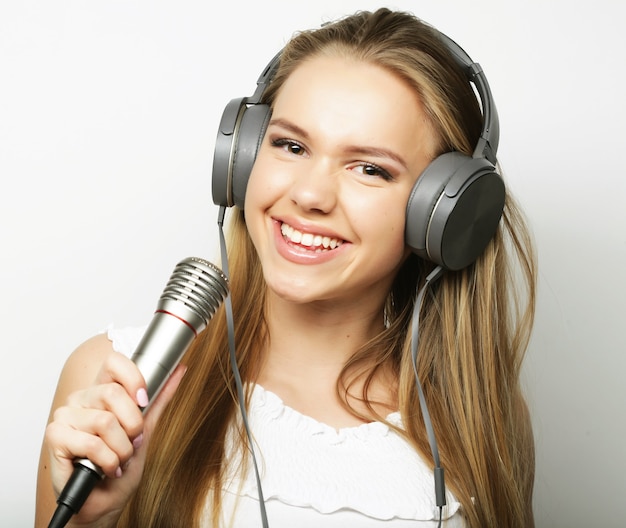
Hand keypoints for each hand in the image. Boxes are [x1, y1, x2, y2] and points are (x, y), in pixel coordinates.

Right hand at [38, 336, 184, 526]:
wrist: (104, 504)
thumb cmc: (120, 468)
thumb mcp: (146, 430)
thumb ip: (159, 399)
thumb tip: (179, 370)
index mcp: (101, 391)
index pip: (114, 362)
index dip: (134, 378)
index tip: (144, 400)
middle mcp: (82, 399)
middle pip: (113, 393)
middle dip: (133, 426)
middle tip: (131, 443)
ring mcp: (66, 416)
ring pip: (105, 422)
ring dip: (121, 449)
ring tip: (117, 459)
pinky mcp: (55, 436)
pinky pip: (91, 443)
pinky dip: (106, 461)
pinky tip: (105, 468)